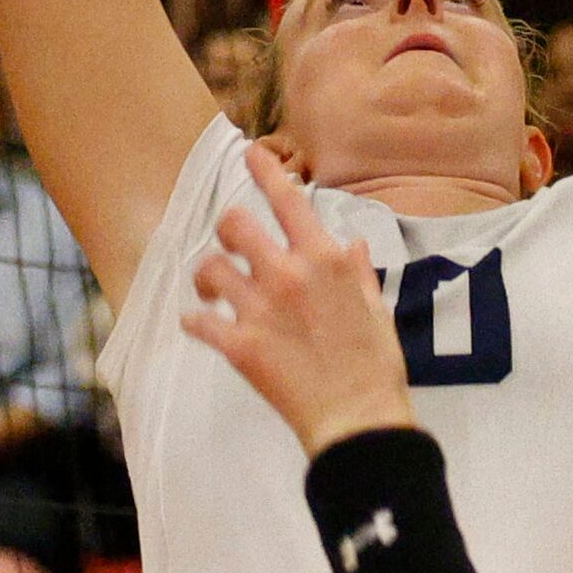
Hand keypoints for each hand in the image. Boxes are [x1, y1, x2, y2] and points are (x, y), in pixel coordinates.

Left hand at [182, 148, 415, 455]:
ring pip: (209, 268)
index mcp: (325, 260)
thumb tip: (349, 244)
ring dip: (208, 276)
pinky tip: (203, 324)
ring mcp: (259, 310)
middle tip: (233, 247)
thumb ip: (356, 272)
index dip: (265, 170)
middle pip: (235, 225)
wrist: (357, 420)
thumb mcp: (376, 308)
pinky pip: (198, 321)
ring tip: (215, 290)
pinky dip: (196, 321)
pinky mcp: (238, 346)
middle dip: (229, 230)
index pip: (288, 201)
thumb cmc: (375, 365)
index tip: (251, 153)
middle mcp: (288, 275)